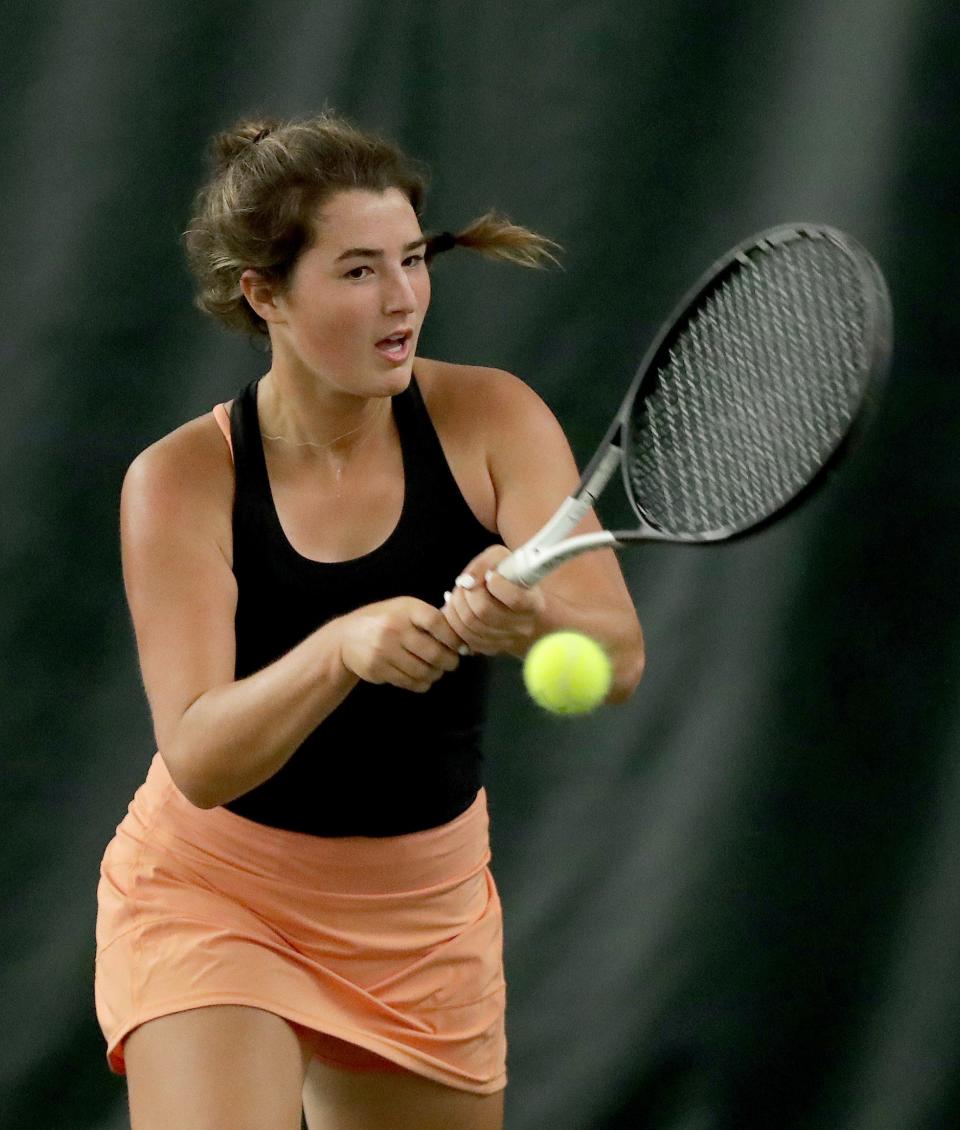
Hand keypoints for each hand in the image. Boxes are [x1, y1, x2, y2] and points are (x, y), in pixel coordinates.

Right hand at [337, 597, 462, 692]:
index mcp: (406, 609)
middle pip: (434, 652)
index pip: (437, 623)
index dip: (453, 638)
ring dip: (436, 674)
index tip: (460, 646)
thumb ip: (428, 619)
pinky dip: (422, 683)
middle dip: (449, 662)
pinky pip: (409, 682)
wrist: (346, 638)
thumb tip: (461, 639)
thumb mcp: (403, 610)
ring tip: (436, 670)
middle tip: (452, 663)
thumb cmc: (383, 621)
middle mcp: (395, 629)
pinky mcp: (378, 669)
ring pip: (423, 671)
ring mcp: (385, 650)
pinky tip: (422, 678)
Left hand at [442, 545, 545, 657]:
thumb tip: (467, 582)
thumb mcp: (501, 558)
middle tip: (466, 584)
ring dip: (456, 606)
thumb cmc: (507, 576)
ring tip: (461, 595)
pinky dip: (455, 621)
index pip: (515, 598)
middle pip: (484, 611)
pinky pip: (464, 638)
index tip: (492, 576)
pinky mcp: (491, 649)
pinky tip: (459, 610)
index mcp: (532, 603)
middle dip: (466, 593)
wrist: (514, 601)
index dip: (497, 585)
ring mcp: (507, 641)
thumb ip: (485, 564)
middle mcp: (523, 626)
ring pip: (469, 626)